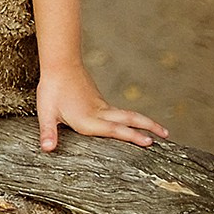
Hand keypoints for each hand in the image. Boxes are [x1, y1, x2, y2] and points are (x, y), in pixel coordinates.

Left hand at [35, 64, 167, 150]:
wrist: (60, 64)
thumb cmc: (52, 90)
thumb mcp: (46, 113)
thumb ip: (48, 132)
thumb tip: (47, 149)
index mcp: (88, 120)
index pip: (115, 130)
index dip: (132, 136)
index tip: (150, 142)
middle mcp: (100, 114)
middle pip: (130, 119)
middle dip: (149, 127)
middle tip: (167, 136)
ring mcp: (102, 107)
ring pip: (128, 115)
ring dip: (145, 122)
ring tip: (161, 131)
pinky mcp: (100, 102)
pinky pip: (120, 112)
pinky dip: (132, 119)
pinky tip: (135, 124)